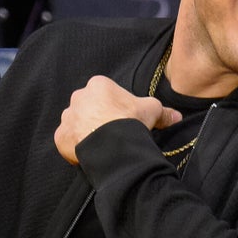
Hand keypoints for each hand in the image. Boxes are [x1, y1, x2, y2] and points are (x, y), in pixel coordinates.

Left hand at [53, 75, 180, 164]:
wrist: (114, 145)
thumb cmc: (131, 121)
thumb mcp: (152, 110)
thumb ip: (163, 111)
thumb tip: (177, 116)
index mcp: (98, 85)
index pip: (105, 94)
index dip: (115, 107)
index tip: (123, 120)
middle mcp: (78, 97)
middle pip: (88, 107)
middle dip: (97, 118)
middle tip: (112, 132)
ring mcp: (67, 117)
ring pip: (76, 123)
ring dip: (85, 131)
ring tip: (101, 144)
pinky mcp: (60, 136)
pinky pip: (67, 140)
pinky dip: (75, 146)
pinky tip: (90, 153)